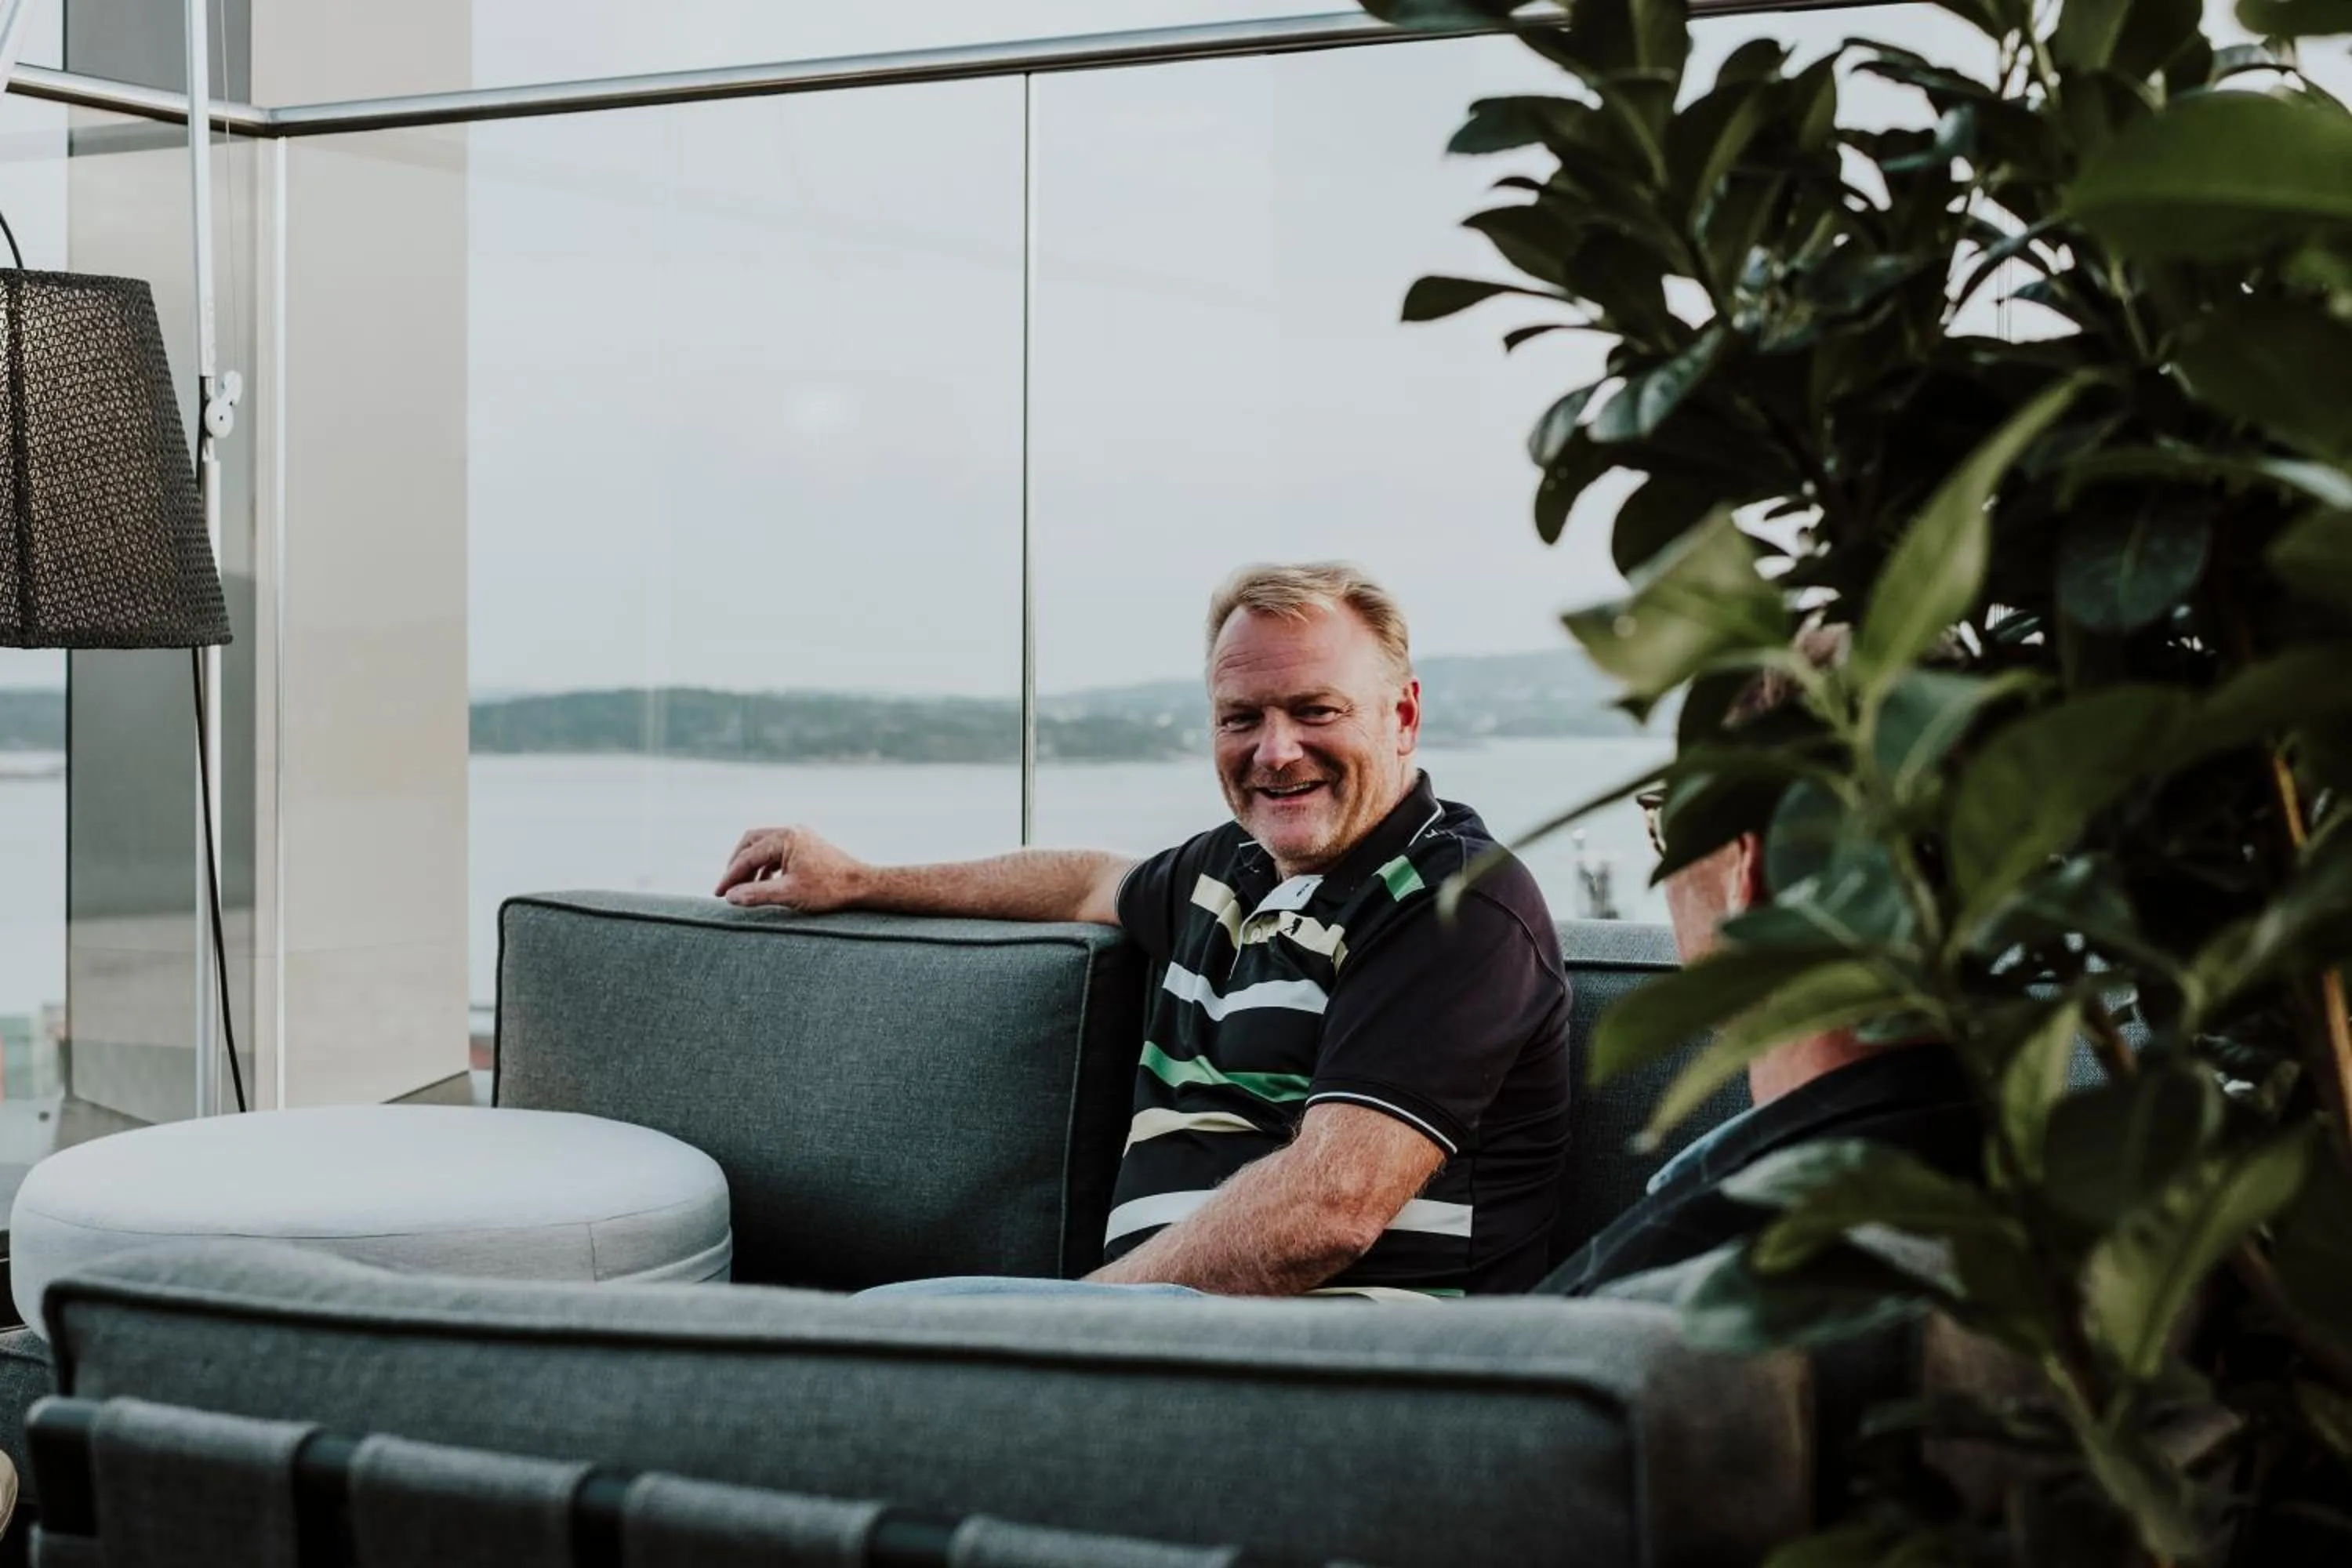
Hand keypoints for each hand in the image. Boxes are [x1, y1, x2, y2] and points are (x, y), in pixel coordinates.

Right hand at [715, 825, 867, 910]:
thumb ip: (757, 894)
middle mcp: (792, 830)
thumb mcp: (789, 894)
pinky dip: (766, 866)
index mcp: (786, 837)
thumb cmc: (829, 889)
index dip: (730, 876)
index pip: (748, 855)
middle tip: (727, 887)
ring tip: (742, 889)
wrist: (863, 885)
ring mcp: (800, 836)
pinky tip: (763, 884)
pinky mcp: (807, 845)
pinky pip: (777, 852)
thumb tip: (731, 897)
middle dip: (737, 865)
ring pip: (764, 847)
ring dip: (751, 866)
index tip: (719, 894)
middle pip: (751, 842)